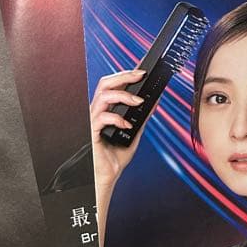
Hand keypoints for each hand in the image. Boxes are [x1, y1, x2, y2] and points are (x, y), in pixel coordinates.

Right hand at [90, 69, 146, 190]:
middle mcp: (98, 111)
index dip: (125, 74)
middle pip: (104, 83)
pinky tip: (128, 125)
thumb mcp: (135, 131)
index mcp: (106, 108)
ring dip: (123, 96)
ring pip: (102, 96)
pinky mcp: (91, 133)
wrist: (108, 175)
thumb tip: (155, 101)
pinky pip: (100, 118)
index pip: (113, 85)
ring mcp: (92, 121)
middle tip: (141, 75)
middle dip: (123, 76)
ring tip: (138, 102)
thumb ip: (142, 116)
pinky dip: (117, 118)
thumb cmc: (116, 155)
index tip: (142, 70)